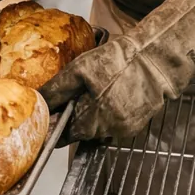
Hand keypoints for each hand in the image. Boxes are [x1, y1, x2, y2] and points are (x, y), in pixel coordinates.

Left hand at [39, 0, 194, 141]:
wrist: (156, 58)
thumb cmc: (119, 61)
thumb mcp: (80, 70)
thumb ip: (57, 90)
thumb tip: (37, 103)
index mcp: (94, 119)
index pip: (64, 136)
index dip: (54, 126)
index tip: (48, 118)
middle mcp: (110, 131)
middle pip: (81, 132)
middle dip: (74, 117)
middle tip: (76, 93)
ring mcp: (125, 130)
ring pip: (97, 128)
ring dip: (92, 114)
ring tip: (97, 89)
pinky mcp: (137, 125)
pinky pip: (114, 123)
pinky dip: (108, 112)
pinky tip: (112, 93)